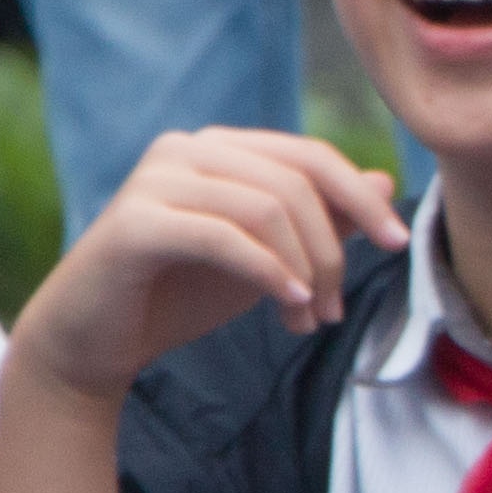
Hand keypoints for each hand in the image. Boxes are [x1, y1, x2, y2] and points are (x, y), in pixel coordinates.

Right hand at [7, 128, 405, 409]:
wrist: (92, 343)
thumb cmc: (178, 295)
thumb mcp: (266, 257)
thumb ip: (319, 217)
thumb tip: (383, 181)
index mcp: (219, 148)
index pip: (310, 155)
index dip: (361, 198)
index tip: (398, 243)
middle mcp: (185, 150)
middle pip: (295, 182)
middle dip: (331, 250)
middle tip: (333, 311)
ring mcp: (156, 180)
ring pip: (267, 209)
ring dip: (303, 272)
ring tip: (306, 321)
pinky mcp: (135, 223)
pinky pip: (225, 237)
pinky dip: (268, 272)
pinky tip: (290, 304)